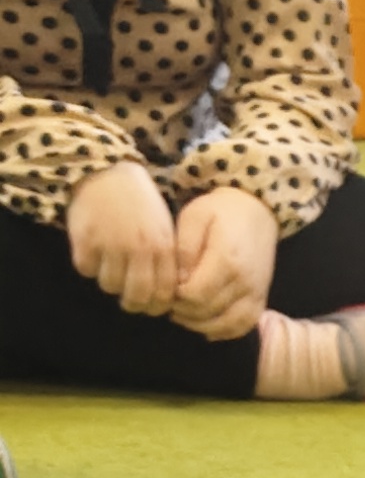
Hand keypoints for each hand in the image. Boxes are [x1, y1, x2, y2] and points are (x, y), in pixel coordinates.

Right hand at [67, 162, 175, 317]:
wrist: (106, 171)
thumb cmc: (139, 202)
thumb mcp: (163, 228)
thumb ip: (166, 259)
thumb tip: (164, 296)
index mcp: (162, 247)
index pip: (164, 294)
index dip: (156, 306)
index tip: (150, 305)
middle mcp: (139, 249)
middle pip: (136, 297)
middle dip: (133, 304)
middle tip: (128, 299)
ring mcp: (111, 245)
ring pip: (109, 286)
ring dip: (109, 281)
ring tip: (110, 265)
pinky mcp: (85, 240)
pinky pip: (86, 269)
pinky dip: (88, 264)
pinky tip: (94, 250)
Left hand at [167, 183, 279, 340]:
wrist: (257, 211)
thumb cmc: (220, 211)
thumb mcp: (194, 218)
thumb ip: (184, 250)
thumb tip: (179, 281)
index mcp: (226, 260)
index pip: (194, 295)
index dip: (174, 297)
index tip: (166, 288)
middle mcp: (244, 281)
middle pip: (207, 312)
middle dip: (182, 311)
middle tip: (169, 301)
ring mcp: (256, 292)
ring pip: (225, 325)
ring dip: (199, 324)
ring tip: (183, 313)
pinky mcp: (261, 298)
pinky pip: (243, 326)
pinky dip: (223, 331)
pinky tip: (206, 325)